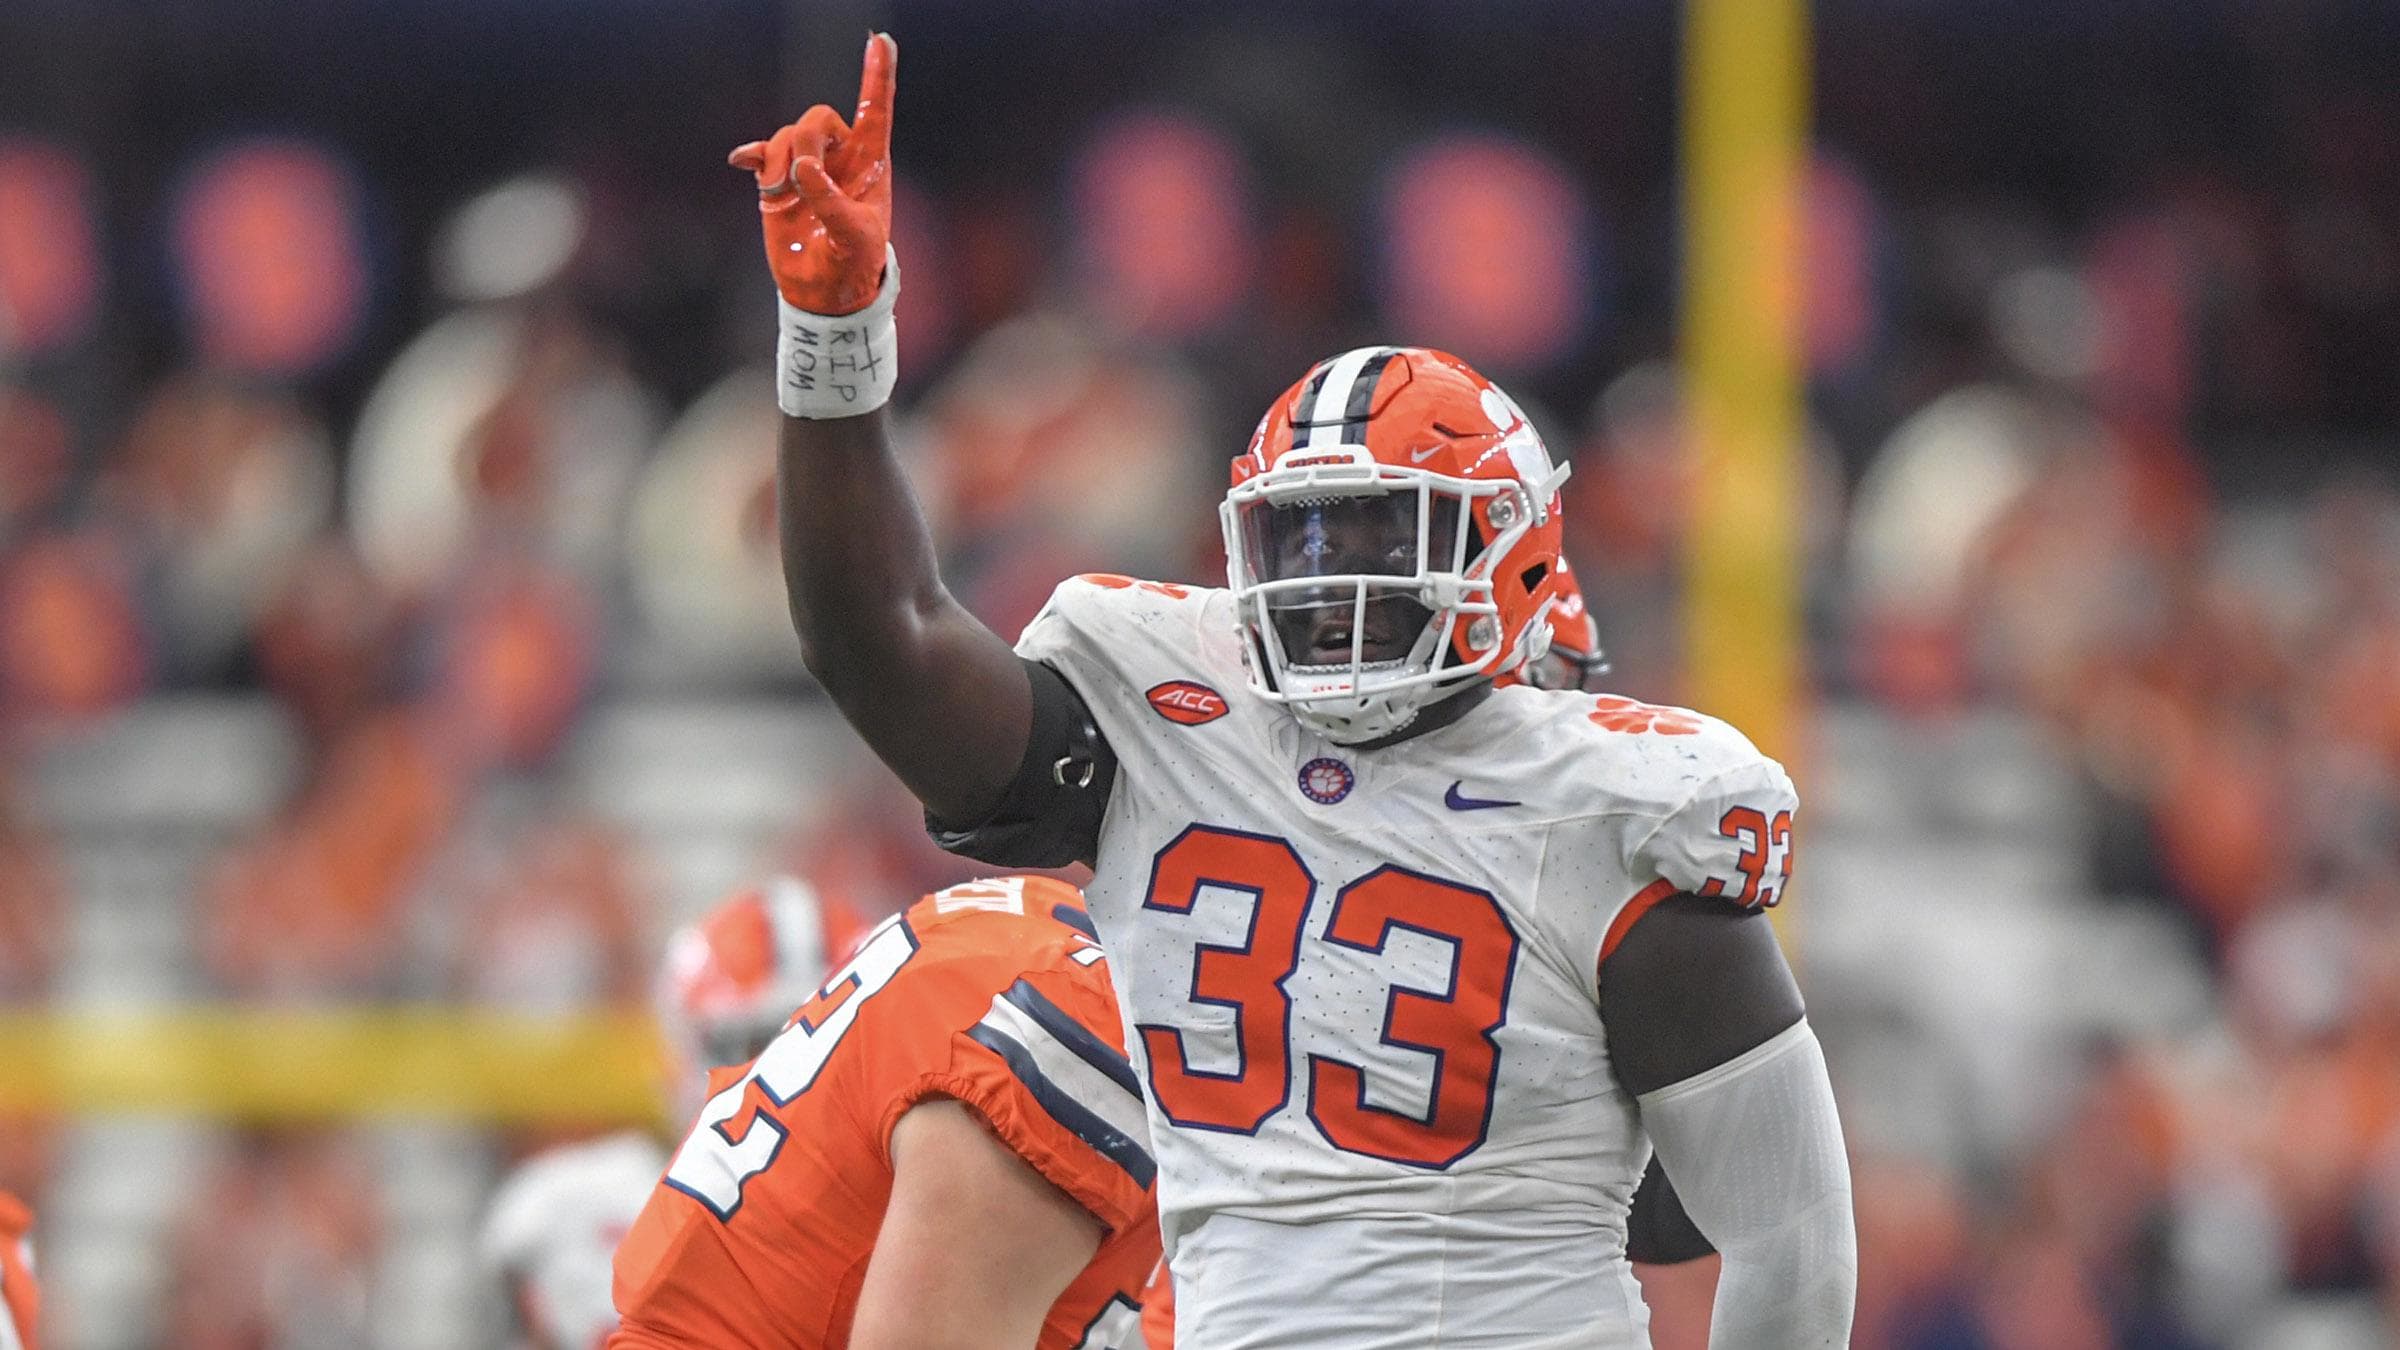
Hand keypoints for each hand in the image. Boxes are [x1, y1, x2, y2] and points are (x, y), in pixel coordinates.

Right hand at [729, 32, 895, 315]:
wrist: (825, 291)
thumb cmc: (854, 264)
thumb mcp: (854, 237)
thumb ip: (832, 202)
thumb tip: (803, 168)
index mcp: (871, 164)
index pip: (876, 111)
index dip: (877, 76)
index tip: (882, 40)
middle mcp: (839, 158)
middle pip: (817, 120)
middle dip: (802, 142)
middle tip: (796, 181)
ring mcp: (808, 168)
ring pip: (787, 136)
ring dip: (778, 161)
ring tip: (780, 197)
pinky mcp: (779, 182)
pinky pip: (761, 153)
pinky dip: (752, 155)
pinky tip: (741, 162)